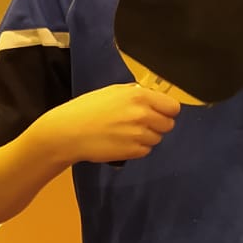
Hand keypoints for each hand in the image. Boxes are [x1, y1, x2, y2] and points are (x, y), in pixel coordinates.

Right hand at [42, 84, 179, 164]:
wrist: (69, 132)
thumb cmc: (87, 109)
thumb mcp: (113, 91)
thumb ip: (136, 93)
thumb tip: (153, 97)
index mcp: (139, 96)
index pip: (173, 107)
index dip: (167, 111)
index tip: (160, 113)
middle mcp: (143, 115)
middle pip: (168, 124)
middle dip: (158, 124)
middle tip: (140, 124)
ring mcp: (139, 135)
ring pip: (158, 138)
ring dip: (147, 137)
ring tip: (126, 133)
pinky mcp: (133, 152)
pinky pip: (146, 151)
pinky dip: (138, 148)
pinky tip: (122, 142)